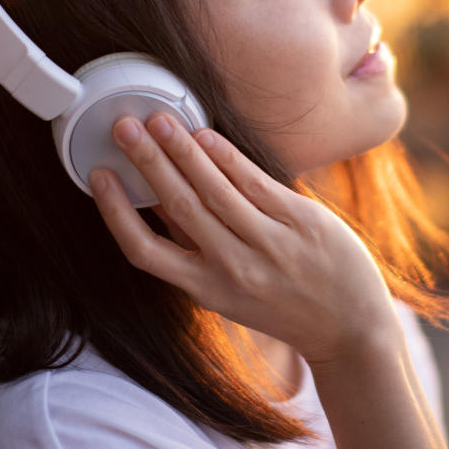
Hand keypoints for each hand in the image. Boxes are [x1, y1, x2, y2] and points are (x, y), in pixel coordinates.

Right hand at [88, 113, 399, 364]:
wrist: (350, 327)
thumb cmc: (283, 303)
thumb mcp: (229, 291)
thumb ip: (194, 246)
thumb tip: (155, 198)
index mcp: (207, 289)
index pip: (146, 251)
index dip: (116, 212)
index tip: (98, 176)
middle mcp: (234, 269)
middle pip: (177, 207)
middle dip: (147, 162)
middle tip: (123, 127)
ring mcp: (269, 244)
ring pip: (214, 190)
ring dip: (182, 150)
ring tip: (159, 120)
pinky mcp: (300, 222)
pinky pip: (255, 183)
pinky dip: (226, 157)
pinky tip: (205, 134)